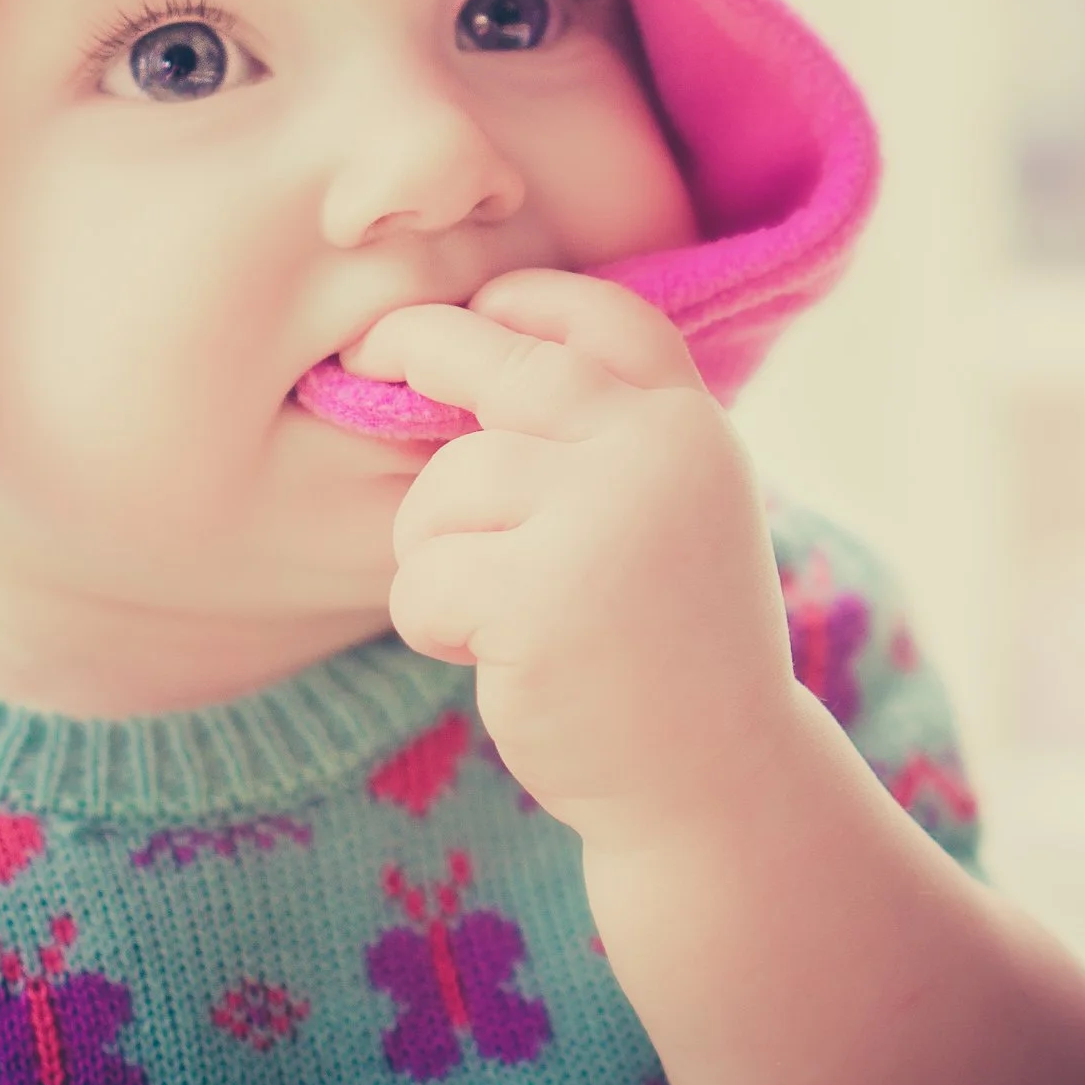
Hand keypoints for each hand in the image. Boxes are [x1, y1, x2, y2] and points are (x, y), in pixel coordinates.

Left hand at [341, 268, 809, 853]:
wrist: (717, 784)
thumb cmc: (669, 645)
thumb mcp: (670, 514)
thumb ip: (606, 439)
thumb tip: (466, 349)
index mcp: (691, 429)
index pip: (604, 318)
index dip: (529, 300)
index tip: (477, 305)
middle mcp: (656, 456)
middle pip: (501, 365)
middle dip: (416, 346)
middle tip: (367, 352)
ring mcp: (600, 522)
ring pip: (441, 489)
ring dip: (433, 550)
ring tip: (491, 609)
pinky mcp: (539, 600)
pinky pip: (421, 579)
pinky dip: (430, 621)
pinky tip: (487, 658)